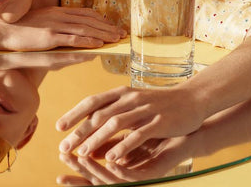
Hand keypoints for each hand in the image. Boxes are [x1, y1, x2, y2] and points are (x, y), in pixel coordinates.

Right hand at [0, 6, 125, 50]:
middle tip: (122, 33)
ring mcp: (55, 25)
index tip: (112, 25)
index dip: (101, 19)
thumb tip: (78, 43)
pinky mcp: (49, 36)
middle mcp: (59, 15)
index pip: (85, 13)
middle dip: (107, 27)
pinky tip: (98, 44)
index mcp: (58, 12)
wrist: (2, 32)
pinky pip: (73, 38)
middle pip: (89, 20)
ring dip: (103, 33)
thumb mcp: (43, 28)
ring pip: (85, 28)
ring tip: (116, 39)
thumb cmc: (21, 32)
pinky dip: (88, 40)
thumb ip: (61, 34)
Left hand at [56, 85, 204, 161]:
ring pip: (114, 124)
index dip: (74, 114)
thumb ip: (113, 111)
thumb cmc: (158, 104)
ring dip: (96, 140)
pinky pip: (137, 135)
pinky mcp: (159, 122)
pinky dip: (123, 146)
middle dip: (79, 132)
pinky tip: (112, 158)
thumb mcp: (133, 102)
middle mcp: (129, 98)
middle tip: (64, 147)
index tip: (59, 127)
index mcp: (121, 92)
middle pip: (99, 114)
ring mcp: (144, 109)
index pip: (92, 102)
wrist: (192, 99)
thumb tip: (90, 125)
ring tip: (82, 154)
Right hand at [57, 136, 191, 184]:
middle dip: (79, 169)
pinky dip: (121, 170)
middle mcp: (127, 174)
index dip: (74, 165)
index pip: (92, 168)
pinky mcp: (155, 174)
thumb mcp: (127, 131)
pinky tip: (111, 161)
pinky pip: (135, 177)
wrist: (188, 129)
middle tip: (63, 155)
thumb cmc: (156, 129)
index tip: (57, 154)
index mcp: (118, 164)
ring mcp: (140, 176)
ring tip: (80, 157)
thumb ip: (107, 134)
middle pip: (97, 178)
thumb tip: (82, 129)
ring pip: (113, 179)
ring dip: (96, 169)